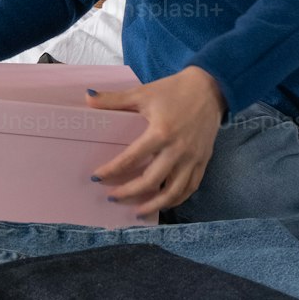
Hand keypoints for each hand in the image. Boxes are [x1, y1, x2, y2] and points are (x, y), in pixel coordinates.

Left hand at [86, 66, 226, 217]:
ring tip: (137, 212)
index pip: (131, 159)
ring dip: (153, 205)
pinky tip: (163, 203)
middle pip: (151, 182)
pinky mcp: (203, 161)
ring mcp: (193, 158)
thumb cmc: (174, 90)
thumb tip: (88, 97)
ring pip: (173, 192)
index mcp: (161, 132)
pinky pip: (190, 187)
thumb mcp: (143, 93)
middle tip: (112, 198)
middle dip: (129, 193)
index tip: (97, 177)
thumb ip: (115, 99)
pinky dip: (176, 199)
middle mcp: (177, 150)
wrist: (210, 87)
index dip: (112, 171)